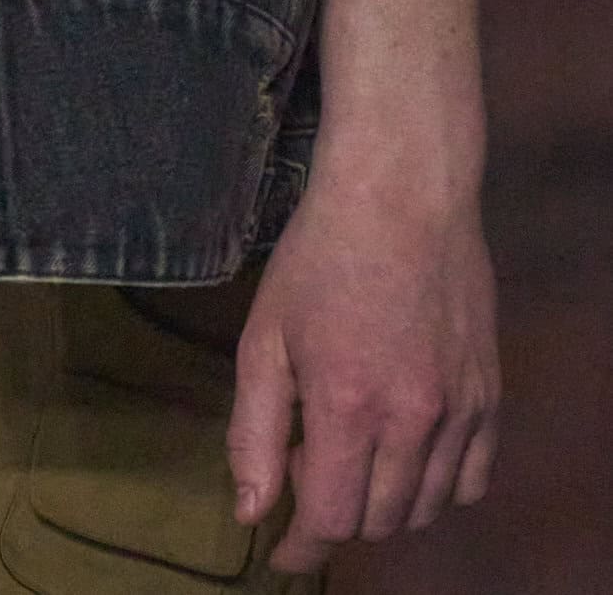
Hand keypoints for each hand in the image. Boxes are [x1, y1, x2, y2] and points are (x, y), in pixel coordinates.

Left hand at [224, 167, 499, 574]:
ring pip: (426, 507)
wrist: (403, 193)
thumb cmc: (320, 255)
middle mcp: (414, 421)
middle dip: (336, 513)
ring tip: (354, 450)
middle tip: (309, 461)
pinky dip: (438, 486)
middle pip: (379, 521)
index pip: (332, 521)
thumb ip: (254, 431)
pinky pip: (474, 479)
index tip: (280, 550)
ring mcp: (461, 410)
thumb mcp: (265, 336)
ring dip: (384, 503)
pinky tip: (408, 452)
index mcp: (349, 408)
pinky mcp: (490, 394)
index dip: (301, 548)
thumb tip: (252, 511)